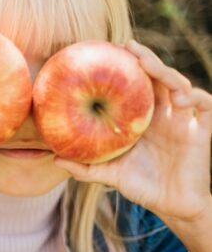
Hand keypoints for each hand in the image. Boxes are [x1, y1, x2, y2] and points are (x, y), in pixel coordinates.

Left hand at [55, 40, 211, 222]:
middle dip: (145, 58)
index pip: (135, 85)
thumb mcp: (110, 174)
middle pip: (157, 77)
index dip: (126, 67)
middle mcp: (163, 113)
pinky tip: (182, 97)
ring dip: (166, 72)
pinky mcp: (202, 129)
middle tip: (127, 46)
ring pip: (179, 84)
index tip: (106, 51)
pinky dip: (196, 96)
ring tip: (148, 64)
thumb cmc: (141, 186)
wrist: (172, 205)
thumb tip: (55, 159)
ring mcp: (183, 119)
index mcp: (142, 118)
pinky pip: (205, 105)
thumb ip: (85, 167)